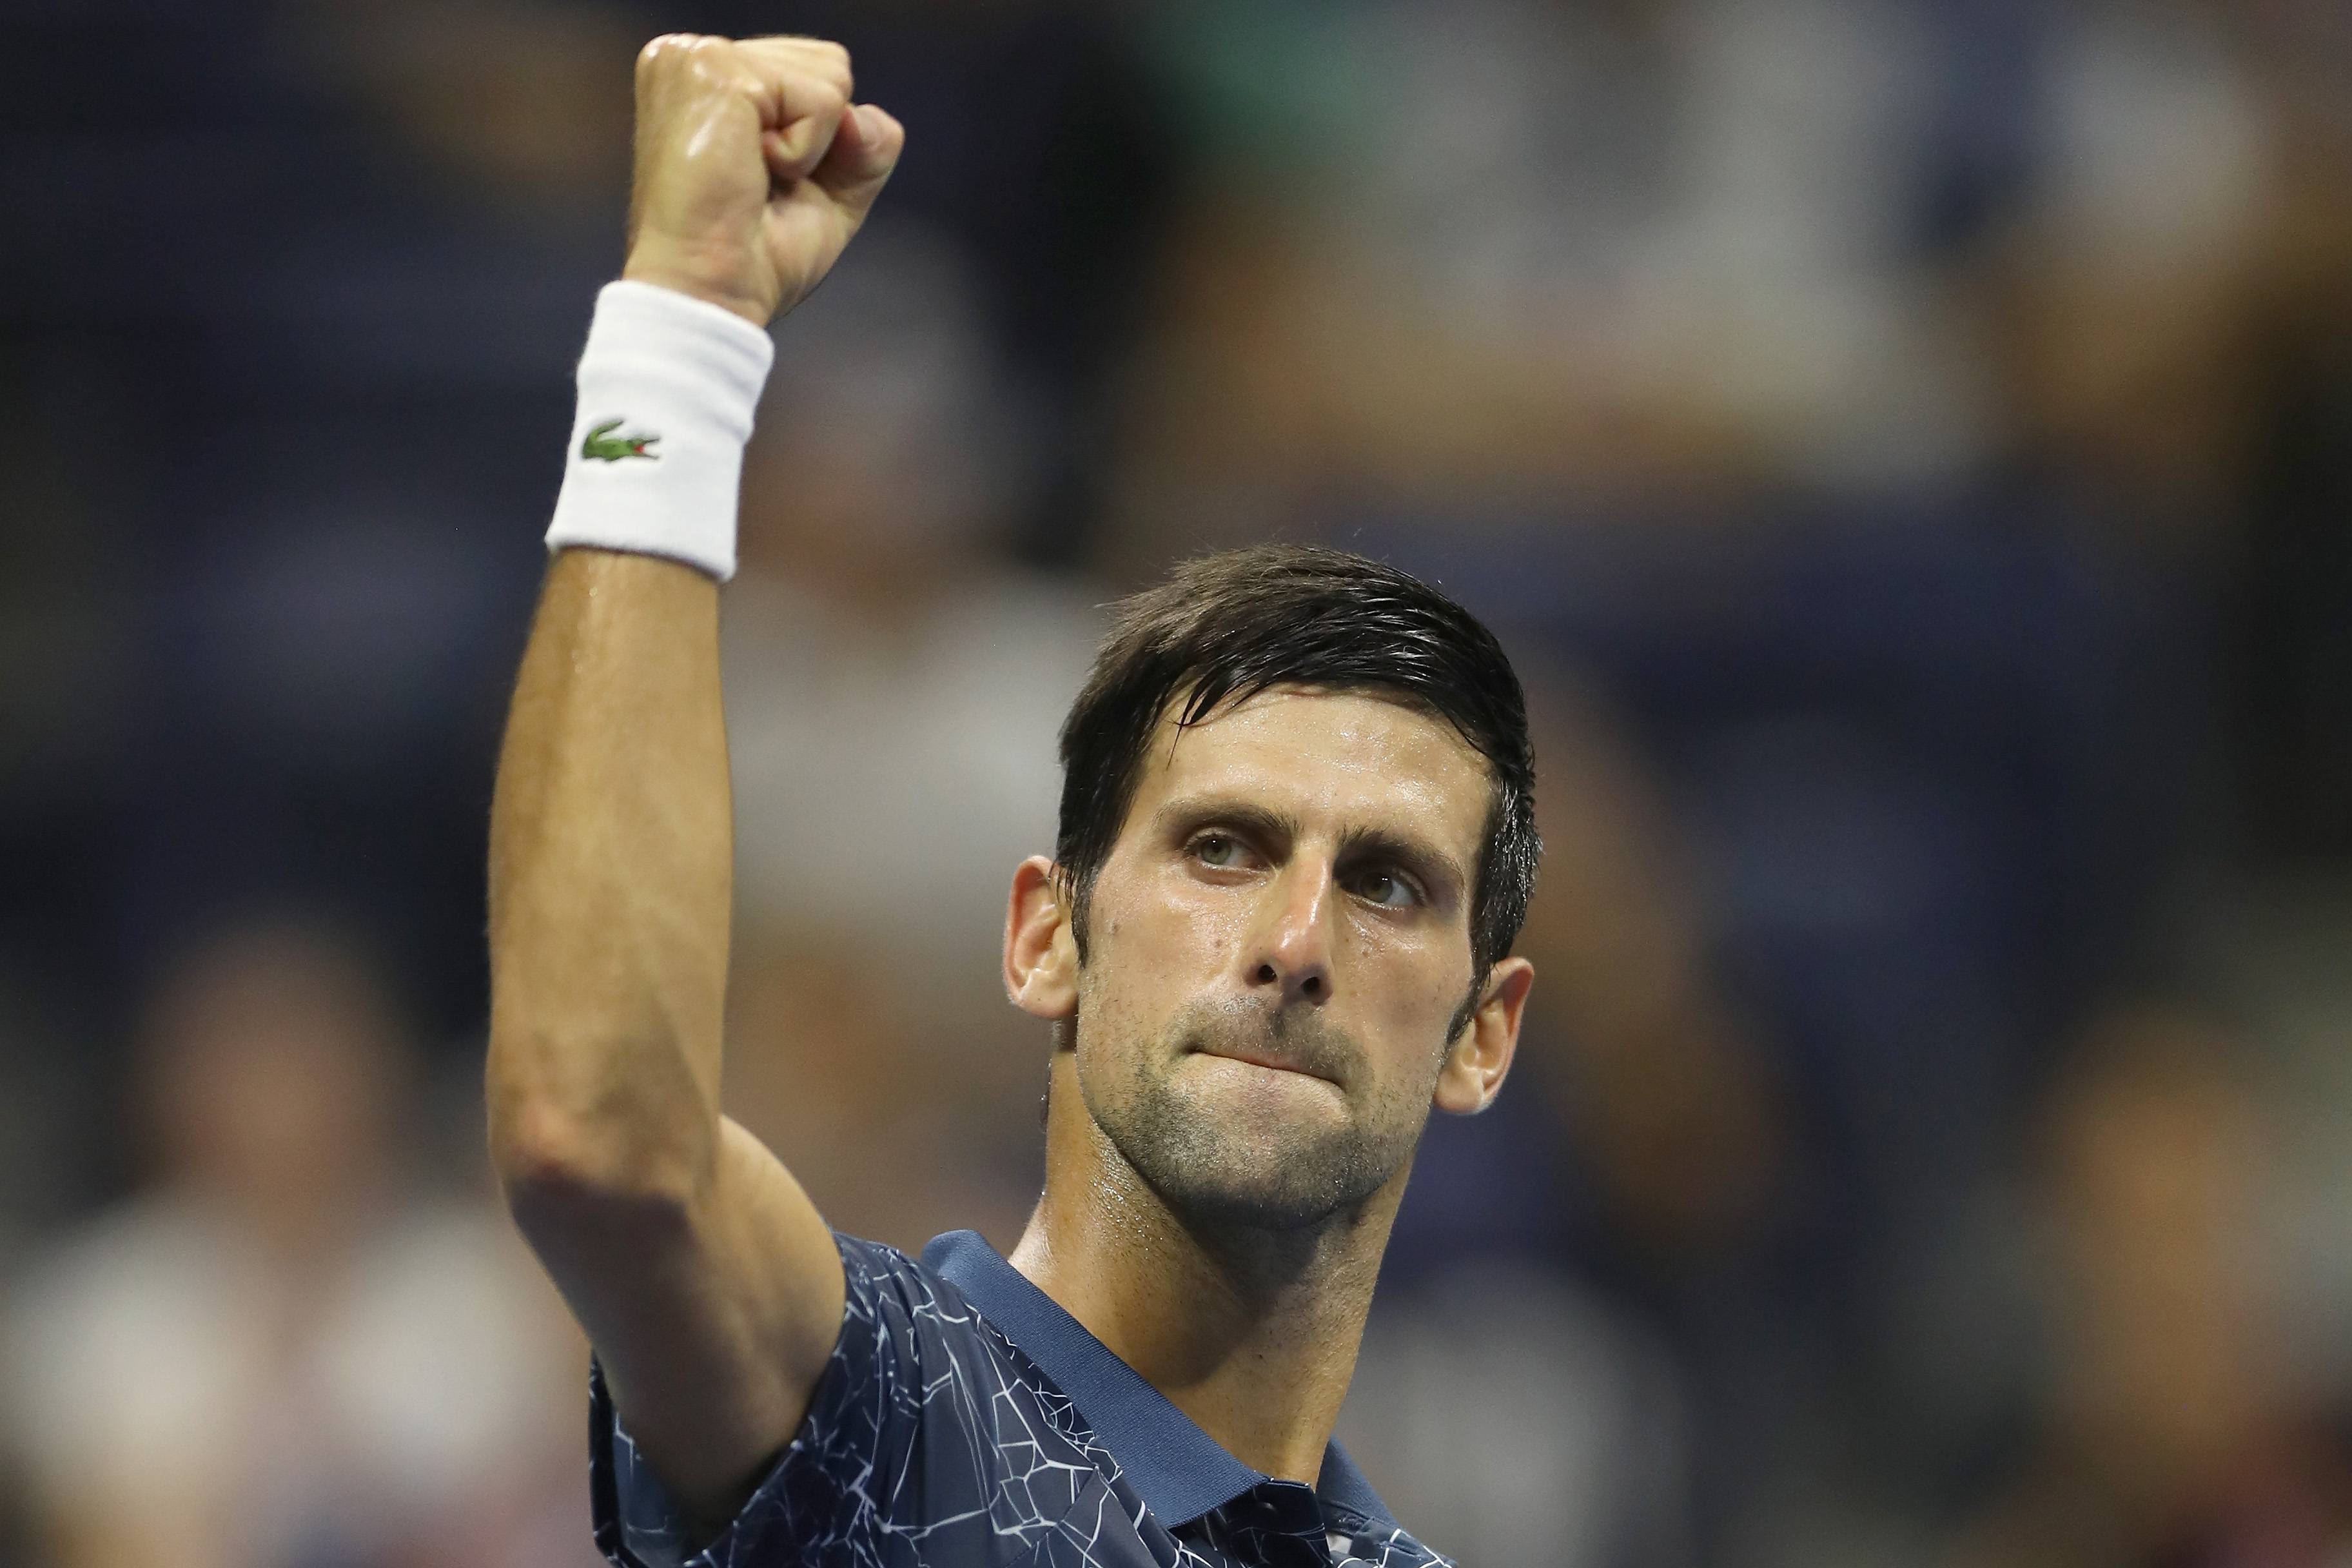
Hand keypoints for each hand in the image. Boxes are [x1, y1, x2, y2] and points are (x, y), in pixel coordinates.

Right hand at [620, 34, 904, 326]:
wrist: (709, 295)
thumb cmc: (753, 258)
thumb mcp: (829, 194)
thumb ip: (865, 145)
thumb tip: (863, 117)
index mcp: (707, 74)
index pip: (817, 70)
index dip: (820, 141)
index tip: (760, 182)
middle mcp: (691, 53)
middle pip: (831, 65)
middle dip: (819, 140)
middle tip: (756, 184)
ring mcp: (698, 56)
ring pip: (831, 77)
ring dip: (811, 149)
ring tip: (749, 178)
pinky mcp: (716, 72)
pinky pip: (822, 101)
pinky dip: (804, 154)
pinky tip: (749, 174)